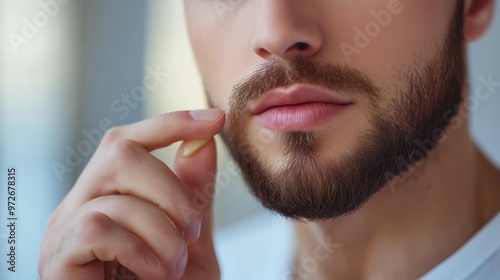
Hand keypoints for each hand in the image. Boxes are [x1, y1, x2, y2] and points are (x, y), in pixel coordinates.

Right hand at [39, 109, 224, 279]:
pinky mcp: (55, 260)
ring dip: (163, 232)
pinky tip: (153, 275)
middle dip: (171, 188)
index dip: (171, 122)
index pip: (129, 141)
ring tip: (175, 266)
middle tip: (193, 230)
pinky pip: (99, 227)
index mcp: (109, 195)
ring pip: (116, 194)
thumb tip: (203, 141)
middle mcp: (80, 204)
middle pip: (120, 150)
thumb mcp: (193, 237)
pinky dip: (139, 250)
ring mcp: (62, 231)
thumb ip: (194, 191)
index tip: (215, 119)